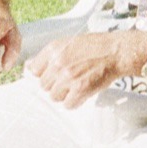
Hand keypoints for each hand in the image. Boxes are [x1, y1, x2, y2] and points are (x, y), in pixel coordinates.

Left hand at [27, 31, 142, 107]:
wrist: (116, 52)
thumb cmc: (95, 46)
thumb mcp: (68, 43)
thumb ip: (49, 55)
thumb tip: (30, 67)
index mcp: (53, 49)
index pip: (34, 70)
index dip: (43, 74)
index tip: (52, 75)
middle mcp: (58, 63)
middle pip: (44, 85)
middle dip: (55, 85)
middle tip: (69, 81)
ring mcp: (68, 77)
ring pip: (54, 96)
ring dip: (64, 94)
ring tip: (76, 86)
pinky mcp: (80, 89)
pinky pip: (68, 104)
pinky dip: (75, 102)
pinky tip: (82, 94)